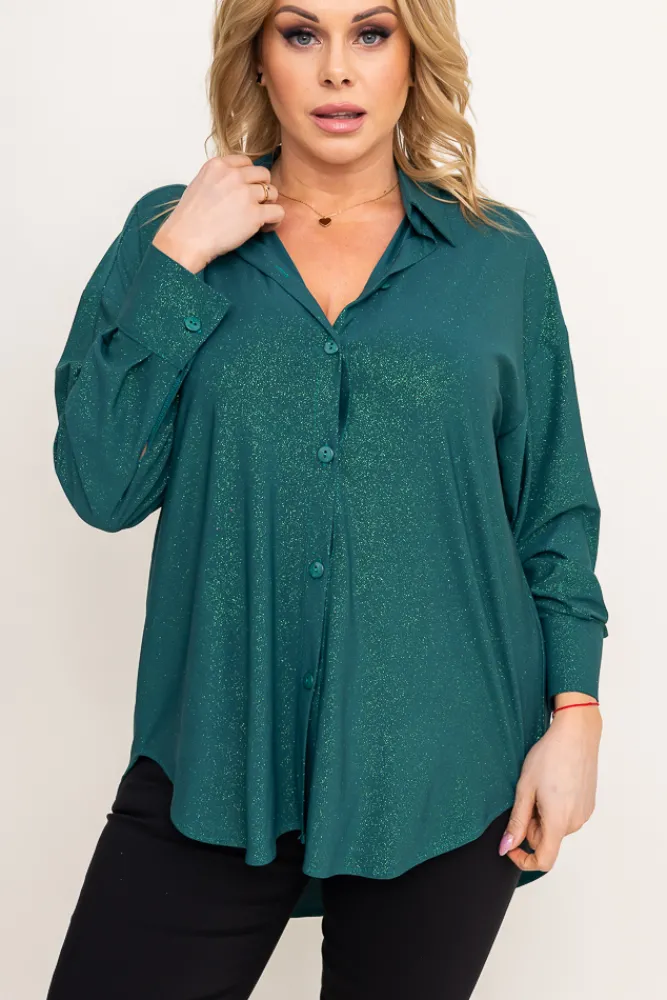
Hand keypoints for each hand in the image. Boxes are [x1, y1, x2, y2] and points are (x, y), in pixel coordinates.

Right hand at [151, 154, 285, 272]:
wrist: (186, 239)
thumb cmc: (189, 218)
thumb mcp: (200, 184)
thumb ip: (219, 178)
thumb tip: (236, 184)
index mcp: (218, 165)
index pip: (246, 161)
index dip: (249, 177)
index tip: (245, 189)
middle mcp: (233, 175)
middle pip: (263, 174)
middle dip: (262, 188)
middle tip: (254, 204)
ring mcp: (245, 194)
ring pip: (273, 192)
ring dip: (269, 205)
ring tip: (259, 218)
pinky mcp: (255, 214)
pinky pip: (278, 212)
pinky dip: (275, 220)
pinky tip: (265, 227)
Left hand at [498, 706, 602, 872]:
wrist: (576, 734)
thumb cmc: (549, 756)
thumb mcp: (525, 788)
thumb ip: (516, 821)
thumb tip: (506, 847)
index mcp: (558, 821)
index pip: (544, 861)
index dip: (524, 860)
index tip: (511, 847)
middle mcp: (575, 823)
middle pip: (546, 839)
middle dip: (531, 825)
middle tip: (526, 795)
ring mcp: (584, 814)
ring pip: (555, 827)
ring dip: (543, 816)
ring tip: (541, 786)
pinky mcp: (589, 805)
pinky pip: (567, 817)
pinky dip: (556, 808)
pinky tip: (553, 784)